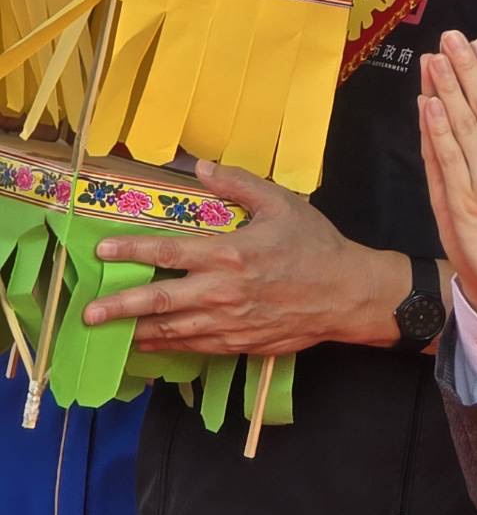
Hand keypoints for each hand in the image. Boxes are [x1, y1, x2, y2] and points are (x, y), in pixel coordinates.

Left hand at [83, 161, 405, 354]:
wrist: (348, 294)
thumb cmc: (316, 246)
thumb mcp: (282, 204)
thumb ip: (240, 184)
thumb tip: (201, 167)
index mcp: (228, 254)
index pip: (166, 252)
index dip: (130, 250)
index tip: (102, 250)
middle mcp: (222, 292)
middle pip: (157, 301)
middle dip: (118, 307)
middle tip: (89, 312)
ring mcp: (230, 323)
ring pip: (172, 330)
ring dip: (138, 330)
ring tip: (111, 332)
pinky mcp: (241, 343)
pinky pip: (196, 347)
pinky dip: (170, 346)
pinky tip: (153, 343)